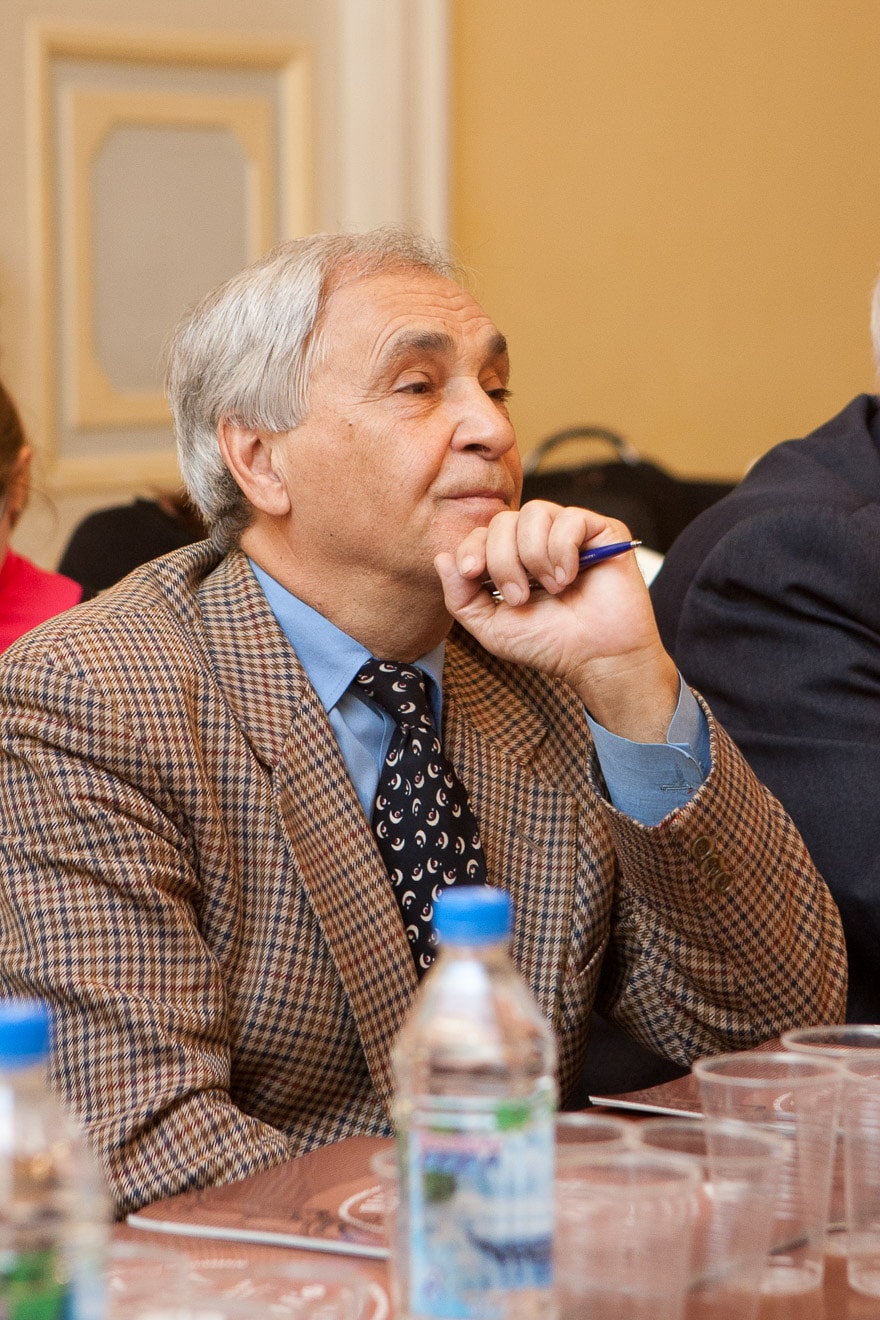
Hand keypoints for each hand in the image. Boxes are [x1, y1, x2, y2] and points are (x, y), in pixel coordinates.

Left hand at [434, 501, 680, 741]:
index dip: (472, 548)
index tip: (474, 575)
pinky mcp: (601, 531)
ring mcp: (570, 532)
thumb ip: (460, 597)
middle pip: (503, 521)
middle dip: (503, 560)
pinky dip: (563, 550)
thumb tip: (442, 558)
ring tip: (550, 589)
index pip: (482, 532)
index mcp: (512, 557)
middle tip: (519, 598)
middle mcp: (539, 540)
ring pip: (534, 513)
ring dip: (534, 556)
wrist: (597, 658)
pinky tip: (569, 577)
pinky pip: (570, 518)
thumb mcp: (491, 627)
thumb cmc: (549, 644)